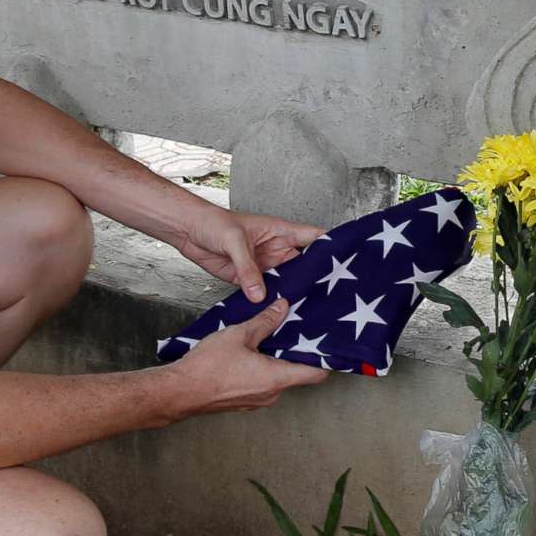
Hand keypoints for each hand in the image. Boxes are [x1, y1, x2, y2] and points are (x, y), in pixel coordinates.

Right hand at [166, 297, 327, 416]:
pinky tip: (251, 352)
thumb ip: (264, 321)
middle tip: (294, 330)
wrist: (179, 391)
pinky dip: (262, 368)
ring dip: (276, 359)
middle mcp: (271, 394)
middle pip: (297, 374)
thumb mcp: (238, 335)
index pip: (315, 374)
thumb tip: (282, 308)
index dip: (325, 359)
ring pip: (278, 378)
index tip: (328, 344)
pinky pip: (262, 383)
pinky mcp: (244, 401)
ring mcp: (257, 400)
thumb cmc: (207, 367)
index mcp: (276, 378)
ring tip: (269, 337)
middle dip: (296, 352)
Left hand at [174, 205, 324, 300]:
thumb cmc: (213, 223)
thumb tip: (260, 294)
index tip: (347, 260)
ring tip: (309, 309)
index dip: (331, 247)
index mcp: (280, 231)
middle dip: (316, 278)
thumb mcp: (234, 242)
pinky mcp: (249, 279)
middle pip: (304, 264)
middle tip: (331, 296)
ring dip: (294, 292)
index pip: (313, 237)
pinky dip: (272, 301)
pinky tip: (279, 313)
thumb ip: (248, 268)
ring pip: (287, 281)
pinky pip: (266, 292)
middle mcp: (276, 249)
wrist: (189, 230)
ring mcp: (264, 265)